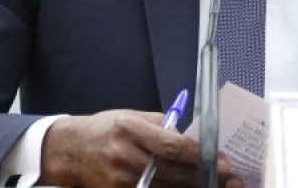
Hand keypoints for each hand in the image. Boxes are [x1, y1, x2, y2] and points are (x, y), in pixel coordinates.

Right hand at [38, 109, 239, 186]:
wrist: (70, 150)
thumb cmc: (105, 128)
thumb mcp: (132, 116)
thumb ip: (162, 126)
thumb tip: (192, 137)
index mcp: (129, 129)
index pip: (171, 145)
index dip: (199, 155)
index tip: (221, 159)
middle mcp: (124, 155)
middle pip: (171, 172)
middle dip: (202, 175)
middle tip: (227, 177)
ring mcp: (120, 179)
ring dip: (191, 187)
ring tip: (213, 183)